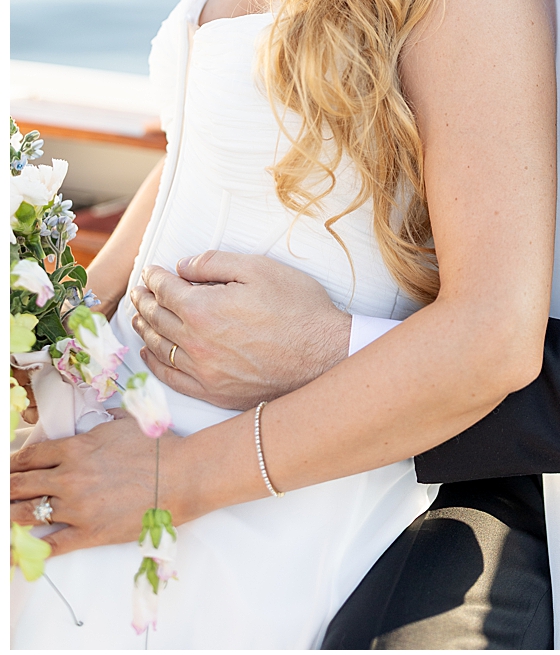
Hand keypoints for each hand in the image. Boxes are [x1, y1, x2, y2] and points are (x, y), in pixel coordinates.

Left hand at [11, 416, 164, 553]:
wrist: (185, 476)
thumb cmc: (162, 449)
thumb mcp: (128, 424)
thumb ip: (104, 422)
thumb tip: (99, 419)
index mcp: (76, 449)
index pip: (29, 456)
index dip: (12, 464)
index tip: (8, 469)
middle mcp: (69, 477)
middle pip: (19, 485)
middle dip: (5, 489)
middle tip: (2, 493)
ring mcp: (76, 507)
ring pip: (25, 514)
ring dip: (9, 515)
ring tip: (5, 515)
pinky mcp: (88, 532)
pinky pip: (49, 545)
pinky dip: (27, 551)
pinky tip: (16, 554)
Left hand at [131, 251, 350, 409]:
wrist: (324, 353)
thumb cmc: (298, 308)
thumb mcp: (261, 269)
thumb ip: (215, 263)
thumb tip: (182, 266)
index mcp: (203, 309)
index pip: (165, 290)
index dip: (154, 277)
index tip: (151, 271)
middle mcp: (194, 341)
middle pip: (156, 318)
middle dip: (144, 301)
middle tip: (139, 291)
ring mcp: (202, 370)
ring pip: (158, 347)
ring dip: (144, 329)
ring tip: (139, 317)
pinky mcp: (212, 391)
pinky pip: (170, 377)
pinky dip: (153, 363)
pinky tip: (149, 353)